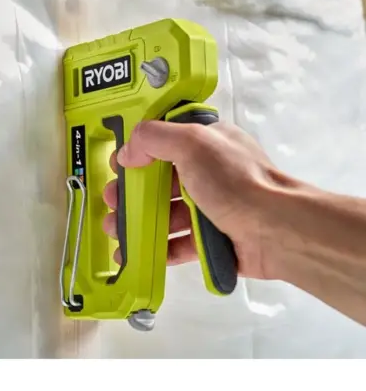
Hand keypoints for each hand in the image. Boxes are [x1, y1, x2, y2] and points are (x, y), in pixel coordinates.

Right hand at [102, 119, 293, 279]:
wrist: (278, 231)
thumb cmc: (237, 182)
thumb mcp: (192, 144)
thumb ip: (154, 138)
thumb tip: (128, 151)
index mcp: (208, 143)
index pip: (167, 140)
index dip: (139, 151)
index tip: (119, 165)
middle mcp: (210, 172)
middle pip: (162, 180)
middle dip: (132, 191)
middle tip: (111, 200)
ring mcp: (213, 206)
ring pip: (168, 212)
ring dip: (140, 220)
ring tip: (115, 230)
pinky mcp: (214, 238)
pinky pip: (180, 242)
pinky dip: (159, 247)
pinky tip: (138, 252)